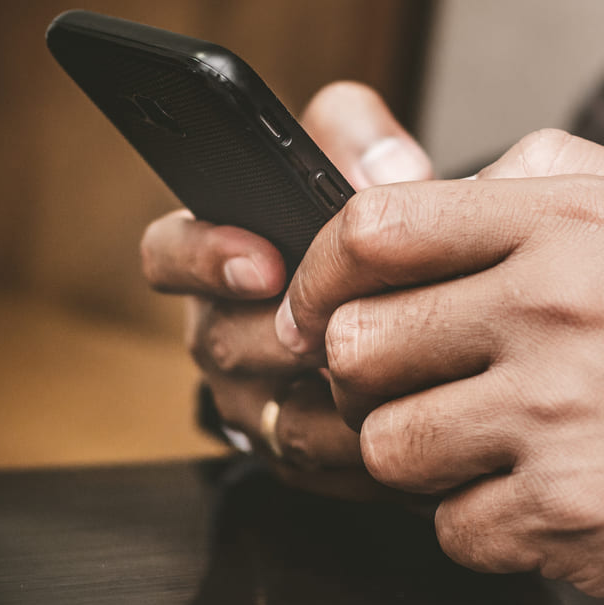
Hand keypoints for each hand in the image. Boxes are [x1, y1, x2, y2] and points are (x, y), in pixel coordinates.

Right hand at [140, 81, 431, 496]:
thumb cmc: (387, 237)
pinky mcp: (296, 454)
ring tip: (395, 368)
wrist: (434, 312)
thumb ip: (365, 140)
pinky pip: (318, 464)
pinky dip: (365, 443)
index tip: (262, 261)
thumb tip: (389, 166)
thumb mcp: (372, 166)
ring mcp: (256, 399)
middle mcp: (226, 330)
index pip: (169, 252)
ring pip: (275, 413)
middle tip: (345, 323)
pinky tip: (414, 413)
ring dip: (336, 394)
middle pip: (223, 342)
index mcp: (223, 256)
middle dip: (288, 333)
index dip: (204, 257)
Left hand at [277, 130, 603, 604]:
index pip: (377, 226)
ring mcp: (559, 417)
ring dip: (424, 455)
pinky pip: (455, 529)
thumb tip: (467, 178)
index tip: (324, 302)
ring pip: (390, 447)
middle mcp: (553, 310)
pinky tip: (551, 498)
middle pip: (361, 343)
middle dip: (375, 374)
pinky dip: (486, 521)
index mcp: (572, 224)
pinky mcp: (570, 516)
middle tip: (422, 388)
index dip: (323, 267)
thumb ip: (564, 177)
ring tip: (491, 448)